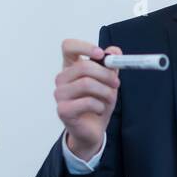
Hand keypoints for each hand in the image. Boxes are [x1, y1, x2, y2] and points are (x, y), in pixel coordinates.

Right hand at [55, 39, 121, 159]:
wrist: (93, 129)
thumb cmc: (98, 103)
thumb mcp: (108, 82)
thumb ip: (111, 66)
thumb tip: (115, 51)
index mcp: (70, 67)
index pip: (68, 46)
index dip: (84, 47)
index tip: (101, 54)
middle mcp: (61, 78)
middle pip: (83, 67)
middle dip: (106, 75)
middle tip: (116, 83)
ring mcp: (59, 94)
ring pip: (86, 84)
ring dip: (105, 92)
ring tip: (109, 99)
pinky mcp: (63, 110)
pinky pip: (87, 102)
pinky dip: (100, 106)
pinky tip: (100, 110)